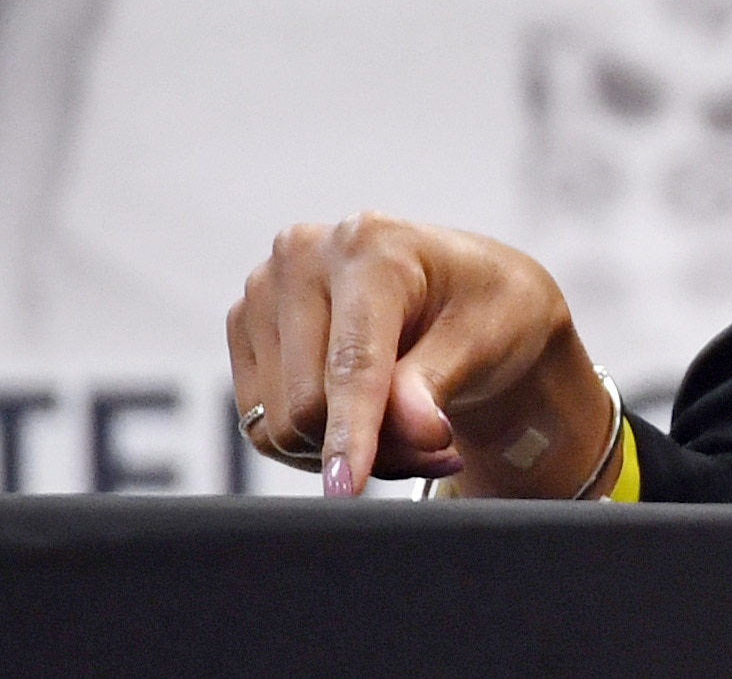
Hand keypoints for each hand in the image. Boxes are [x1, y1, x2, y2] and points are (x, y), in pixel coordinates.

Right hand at [227, 213, 619, 498]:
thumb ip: (438, 381)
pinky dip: (316, 445)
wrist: (462, 293)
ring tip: (409, 430)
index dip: (352, 431)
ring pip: (280, 426)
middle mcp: (302, 257)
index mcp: (369, 245)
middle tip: (434, 446)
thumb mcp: (486, 336)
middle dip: (372, 447)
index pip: (351, 361)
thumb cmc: (484, 305)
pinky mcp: (245, 331)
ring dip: (345, 450)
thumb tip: (413, 430)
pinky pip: (262, 427)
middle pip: (307, 404)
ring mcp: (263, 293)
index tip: (347, 488)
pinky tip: (365, 425)